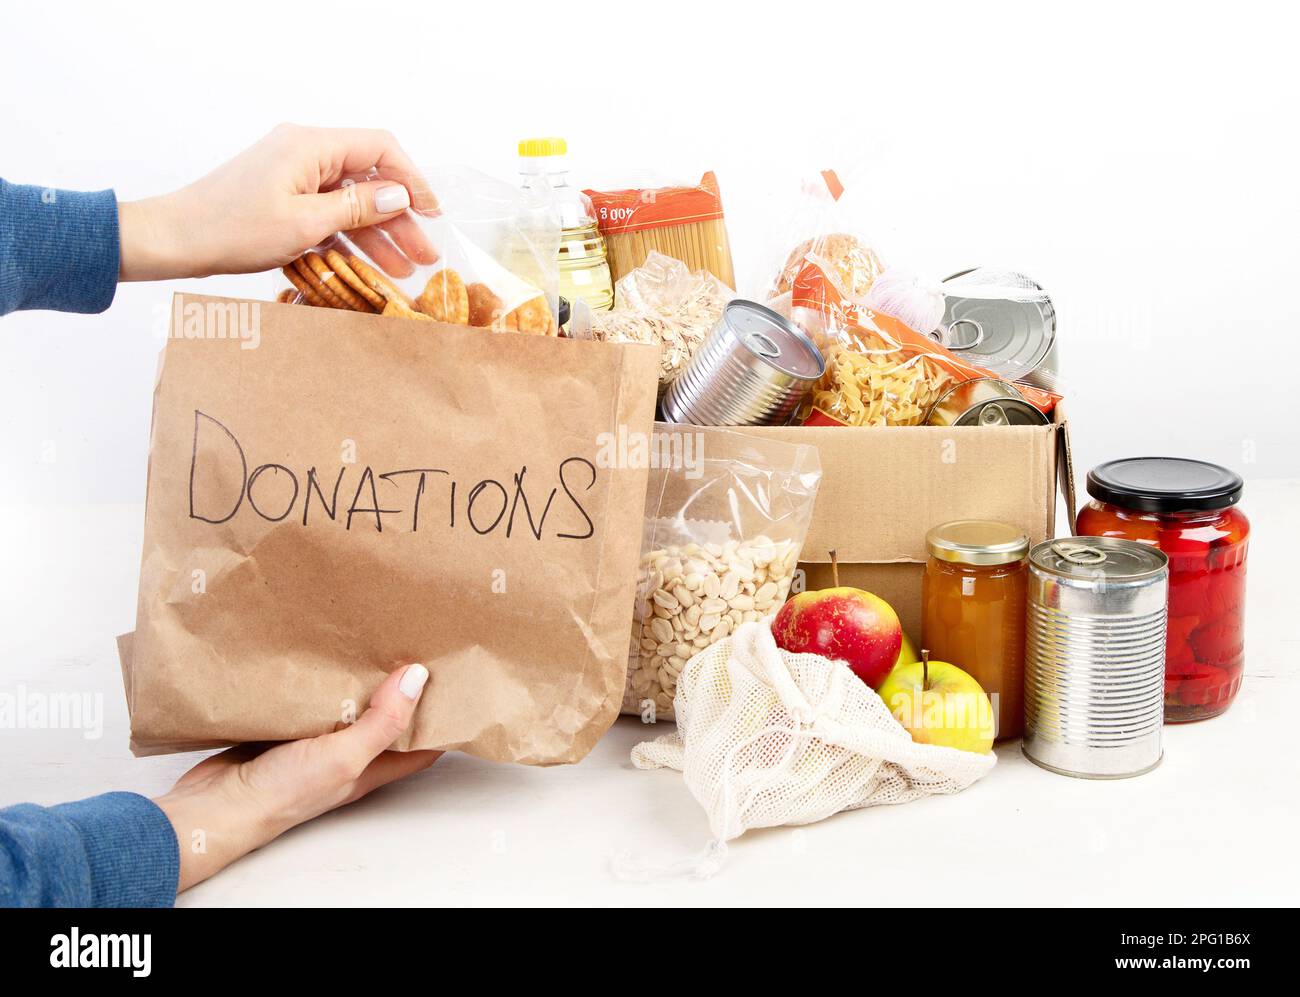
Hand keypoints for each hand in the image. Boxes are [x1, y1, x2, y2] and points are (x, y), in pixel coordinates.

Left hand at [118, 123, 439, 282]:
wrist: (174, 240)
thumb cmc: (230, 229)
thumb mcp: (304, 223)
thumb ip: (357, 207)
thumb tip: (401, 196)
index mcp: (309, 146)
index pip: (380, 148)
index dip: (412, 179)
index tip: (432, 213)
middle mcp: (304, 153)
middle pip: (369, 180)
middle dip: (401, 218)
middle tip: (425, 255)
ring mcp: (293, 176)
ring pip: (352, 202)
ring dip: (380, 235)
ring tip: (405, 270)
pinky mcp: (284, 199)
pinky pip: (330, 215)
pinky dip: (351, 239)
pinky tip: (372, 267)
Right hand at [155, 663, 439, 892]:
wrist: (215, 805)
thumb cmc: (281, 795)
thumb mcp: (344, 757)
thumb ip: (382, 721)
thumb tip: (418, 678)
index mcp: (372, 767)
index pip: (423, 744)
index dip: (443, 718)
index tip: (458, 681)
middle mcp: (349, 754)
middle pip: (387, 718)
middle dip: (403, 687)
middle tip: (417, 645)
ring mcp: (317, 741)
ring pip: (349, 704)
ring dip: (361, 677)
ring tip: (378, 638)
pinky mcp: (287, 727)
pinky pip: (312, 698)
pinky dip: (321, 678)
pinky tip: (325, 652)